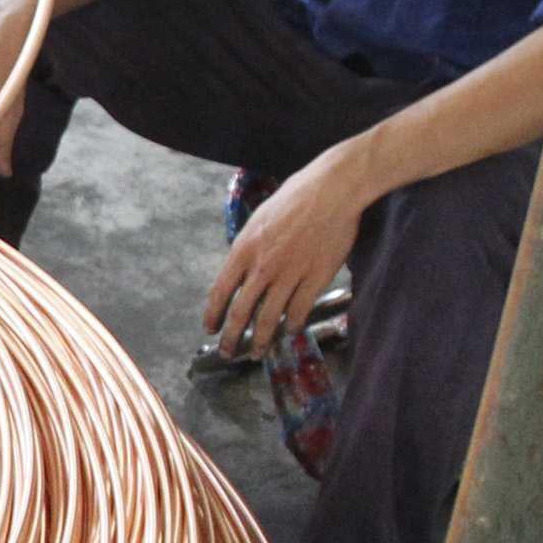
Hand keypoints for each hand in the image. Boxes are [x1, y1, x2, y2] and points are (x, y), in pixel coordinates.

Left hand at [203, 145, 373, 355]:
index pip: (220, 291)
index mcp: (244, 248)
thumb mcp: (260, 218)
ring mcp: (290, 274)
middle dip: (231, 337)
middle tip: (227, 352)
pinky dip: (292, 325)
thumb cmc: (296, 196)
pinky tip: (290, 331)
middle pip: (240, 312)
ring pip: (269, 318)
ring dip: (260, 340)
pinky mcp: (316, 278)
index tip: (210, 328)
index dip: (213, 314)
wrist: (332, 189)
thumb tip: (242, 267)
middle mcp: (263, 266)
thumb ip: (249, 246)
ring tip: (256, 352)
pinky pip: (299, 310)